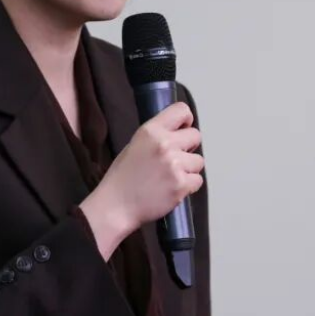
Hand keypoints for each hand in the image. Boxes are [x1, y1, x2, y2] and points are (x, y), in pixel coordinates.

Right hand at [79, 102, 203, 259]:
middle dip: (188, 147)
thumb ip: (158, 136)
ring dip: (188, 169)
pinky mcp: (181, 185)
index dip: (185, 121)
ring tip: (169, 177)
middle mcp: (165, 144)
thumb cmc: (123, 177)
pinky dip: (188, 186)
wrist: (115, 205)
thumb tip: (179, 132)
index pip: (182, 110)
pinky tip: (171, 188)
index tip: (182, 131)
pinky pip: (198, 180)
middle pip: (196, 135)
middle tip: (174, 159)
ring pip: (199, 161)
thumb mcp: (135, 144)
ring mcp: (174, 165)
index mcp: (151, 130)